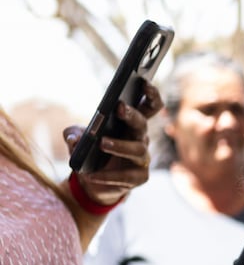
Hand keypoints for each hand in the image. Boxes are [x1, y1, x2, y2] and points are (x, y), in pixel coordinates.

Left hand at [62, 83, 162, 204]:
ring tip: (102, 143)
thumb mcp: (76, 138)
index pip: (149, 106)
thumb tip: (75, 138)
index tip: (144, 81)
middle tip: (118, 107)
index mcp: (131, 124)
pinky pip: (126, 176)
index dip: (151, 94)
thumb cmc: (90, 152)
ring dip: (121, 145)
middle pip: (143, 124)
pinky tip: (92, 175)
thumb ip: (73, 133)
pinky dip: (108, 175)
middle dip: (132, 115)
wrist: (92, 183)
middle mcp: (140, 139)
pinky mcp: (138, 177)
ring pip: (138, 150)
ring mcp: (141, 159)